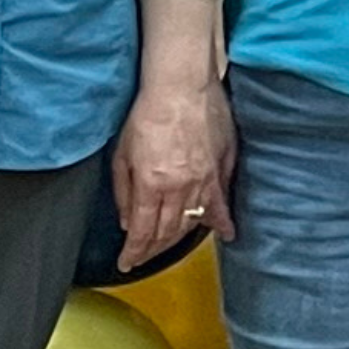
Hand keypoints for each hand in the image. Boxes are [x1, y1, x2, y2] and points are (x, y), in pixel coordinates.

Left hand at [113, 70, 229, 270]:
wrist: (182, 86)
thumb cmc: (148, 113)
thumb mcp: (122, 154)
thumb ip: (124, 192)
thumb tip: (128, 221)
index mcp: (153, 185)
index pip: (143, 232)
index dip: (134, 252)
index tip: (127, 262)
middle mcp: (181, 188)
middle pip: (167, 232)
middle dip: (153, 249)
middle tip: (143, 256)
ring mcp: (204, 181)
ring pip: (191, 222)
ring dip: (178, 239)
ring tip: (167, 247)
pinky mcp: (220, 169)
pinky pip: (221, 202)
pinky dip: (222, 222)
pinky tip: (225, 234)